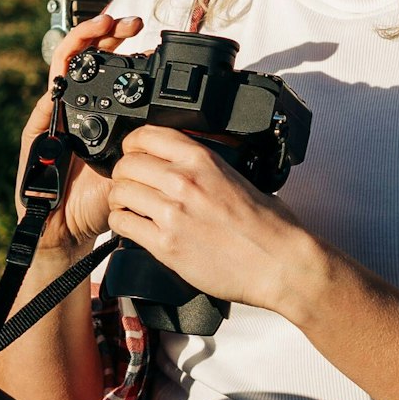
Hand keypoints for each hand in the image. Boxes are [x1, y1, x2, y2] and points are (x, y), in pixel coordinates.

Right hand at [15, 12, 147, 255]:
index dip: (123, 46)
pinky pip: (41, 111)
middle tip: (127, 23)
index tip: (146, 34)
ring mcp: (53, 119)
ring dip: (79, 45)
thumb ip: (161, 148)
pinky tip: (62, 83)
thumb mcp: (140, 169)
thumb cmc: (101, 200)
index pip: (110, 68)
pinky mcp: (35, 137)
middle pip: (86, 59)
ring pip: (62, 71)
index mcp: (101, 112)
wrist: (70, 230)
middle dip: (104, 33)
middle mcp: (76, 108)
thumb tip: (209, 138)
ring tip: (98, 29)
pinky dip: (52, 95)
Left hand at [105, 125, 318, 313]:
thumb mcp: (238, 176)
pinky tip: (135, 227)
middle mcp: (183, 181)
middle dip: (124, 173)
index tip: (134, 153)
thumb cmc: (269, 226)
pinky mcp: (165, 245)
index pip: (145, 135)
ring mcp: (171, 214)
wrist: (280, 264)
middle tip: (132, 184)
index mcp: (202, 160)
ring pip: (118, 192)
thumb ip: (205, 166)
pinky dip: (122, 224)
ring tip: (132, 207)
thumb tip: (184, 162)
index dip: (133, 145)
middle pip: (126, 164)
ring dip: (121, 199)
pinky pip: (122, 224)